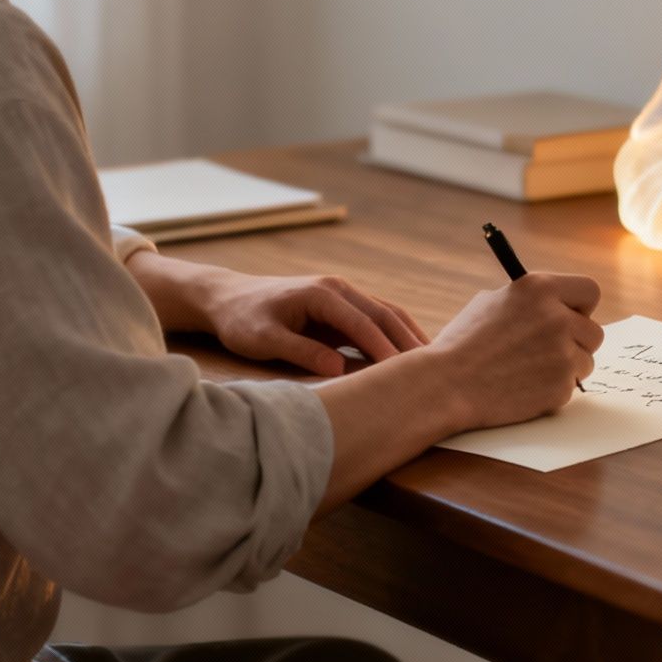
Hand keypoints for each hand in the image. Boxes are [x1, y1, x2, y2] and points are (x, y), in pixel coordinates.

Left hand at [128, 253, 426, 376]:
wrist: (227, 299)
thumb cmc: (242, 320)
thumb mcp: (263, 340)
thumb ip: (300, 352)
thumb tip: (338, 368)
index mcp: (322, 294)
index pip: (363, 322)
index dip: (385, 348)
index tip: (404, 372)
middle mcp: (338, 289)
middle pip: (384, 314)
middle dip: (408, 341)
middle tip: (434, 369)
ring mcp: (341, 296)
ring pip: (385, 315)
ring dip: (407, 337)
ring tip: (431, 364)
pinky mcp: (340, 309)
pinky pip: (374, 321)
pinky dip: (394, 336)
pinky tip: (408, 356)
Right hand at [430, 272, 604, 430]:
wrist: (446, 385)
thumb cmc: (463, 344)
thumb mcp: (491, 303)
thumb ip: (528, 301)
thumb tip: (555, 306)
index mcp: (539, 288)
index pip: (589, 291)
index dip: (582, 306)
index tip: (573, 316)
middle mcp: (557, 317)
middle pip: (594, 332)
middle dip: (577, 342)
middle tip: (553, 351)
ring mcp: (562, 353)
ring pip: (586, 362)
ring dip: (566, 368)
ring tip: (530, 371)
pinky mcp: (561, 386)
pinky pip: (570, 387)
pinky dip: (553, 390)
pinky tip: (524, 387)